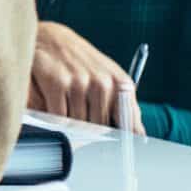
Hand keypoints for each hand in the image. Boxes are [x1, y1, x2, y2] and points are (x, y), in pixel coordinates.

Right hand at [28, 21, 145, 131]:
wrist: (51, 38)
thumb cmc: (82, 62)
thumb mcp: (109, 77)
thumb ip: (124, 106)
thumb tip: (139, 137)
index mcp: (121, 84)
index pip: (127, 124)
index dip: (121, 141)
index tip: (117, 152)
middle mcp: (103, 83)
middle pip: (99, 127)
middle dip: (89, 132)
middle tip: (79, 128)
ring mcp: (79, 82)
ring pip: (77, 123)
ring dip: (69, 124)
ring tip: (64, 109)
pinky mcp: (56, 82)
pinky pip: (58, 116)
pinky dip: (54, 118)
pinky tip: (52, 107)